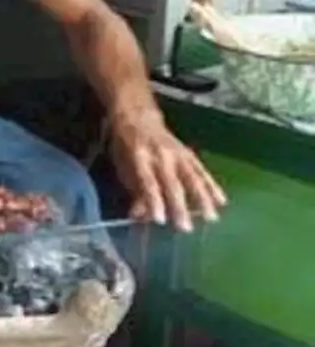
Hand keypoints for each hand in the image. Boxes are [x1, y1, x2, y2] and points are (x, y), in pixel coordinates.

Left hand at [110, 110, 226, 231]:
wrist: (140, 118)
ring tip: (211, 218)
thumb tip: (139, 216)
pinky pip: (203, 171)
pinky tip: (222, 201)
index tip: (160, 220)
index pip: (148, 182)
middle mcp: (161, 154)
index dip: (154, 201)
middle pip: (172, 183)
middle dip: (179, 206)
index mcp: (140, 156)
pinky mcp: (190, 153)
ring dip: (202, 199)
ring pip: (192, 177)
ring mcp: (178, 153)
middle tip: (185, 228)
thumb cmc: (127, 147)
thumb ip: (134, 191)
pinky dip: (212, 186)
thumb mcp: (123, 167)